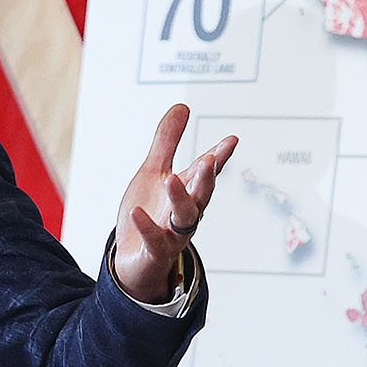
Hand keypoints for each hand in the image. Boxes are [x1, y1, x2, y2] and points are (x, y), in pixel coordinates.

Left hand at [112, 103, 235, 303]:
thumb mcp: (153, 172)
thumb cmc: (148, 213)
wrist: (135, 260)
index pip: (206, 172)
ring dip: (181, 199)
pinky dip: (147, 227)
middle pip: (201, 194)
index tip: (231, 140)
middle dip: (206, 178)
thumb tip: (182, 106)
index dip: (219, 157)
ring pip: (185, 218)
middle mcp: (186, 212)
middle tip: (209, 160)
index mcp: (187, 190)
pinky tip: (137, 212)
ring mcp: (173, 233)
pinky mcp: (155, 252)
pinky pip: (154, 240)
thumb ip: (167, 141)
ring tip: (172, 179)